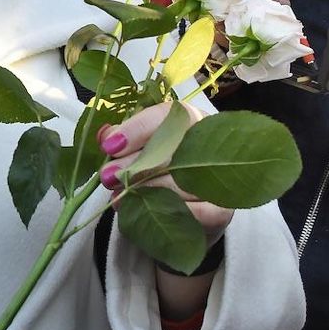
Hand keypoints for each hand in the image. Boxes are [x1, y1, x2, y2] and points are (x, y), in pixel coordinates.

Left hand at [99, 102, 231, 318]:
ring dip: (145, 191)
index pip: (167, 116)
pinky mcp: (222, 211)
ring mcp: (219, 178)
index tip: (110, 146)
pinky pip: (195, 212)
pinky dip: (164, 213)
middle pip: (172, 150)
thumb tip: (106, 136)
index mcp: (190, 119)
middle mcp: (210, 144)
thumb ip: (122, 138)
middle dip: (134, 165)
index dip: (136, 130)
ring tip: (118, 196)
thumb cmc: (156, 169)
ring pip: (180, 183)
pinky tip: (139, 211)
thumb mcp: (137, 147)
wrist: (181, 213)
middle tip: (108, 176)